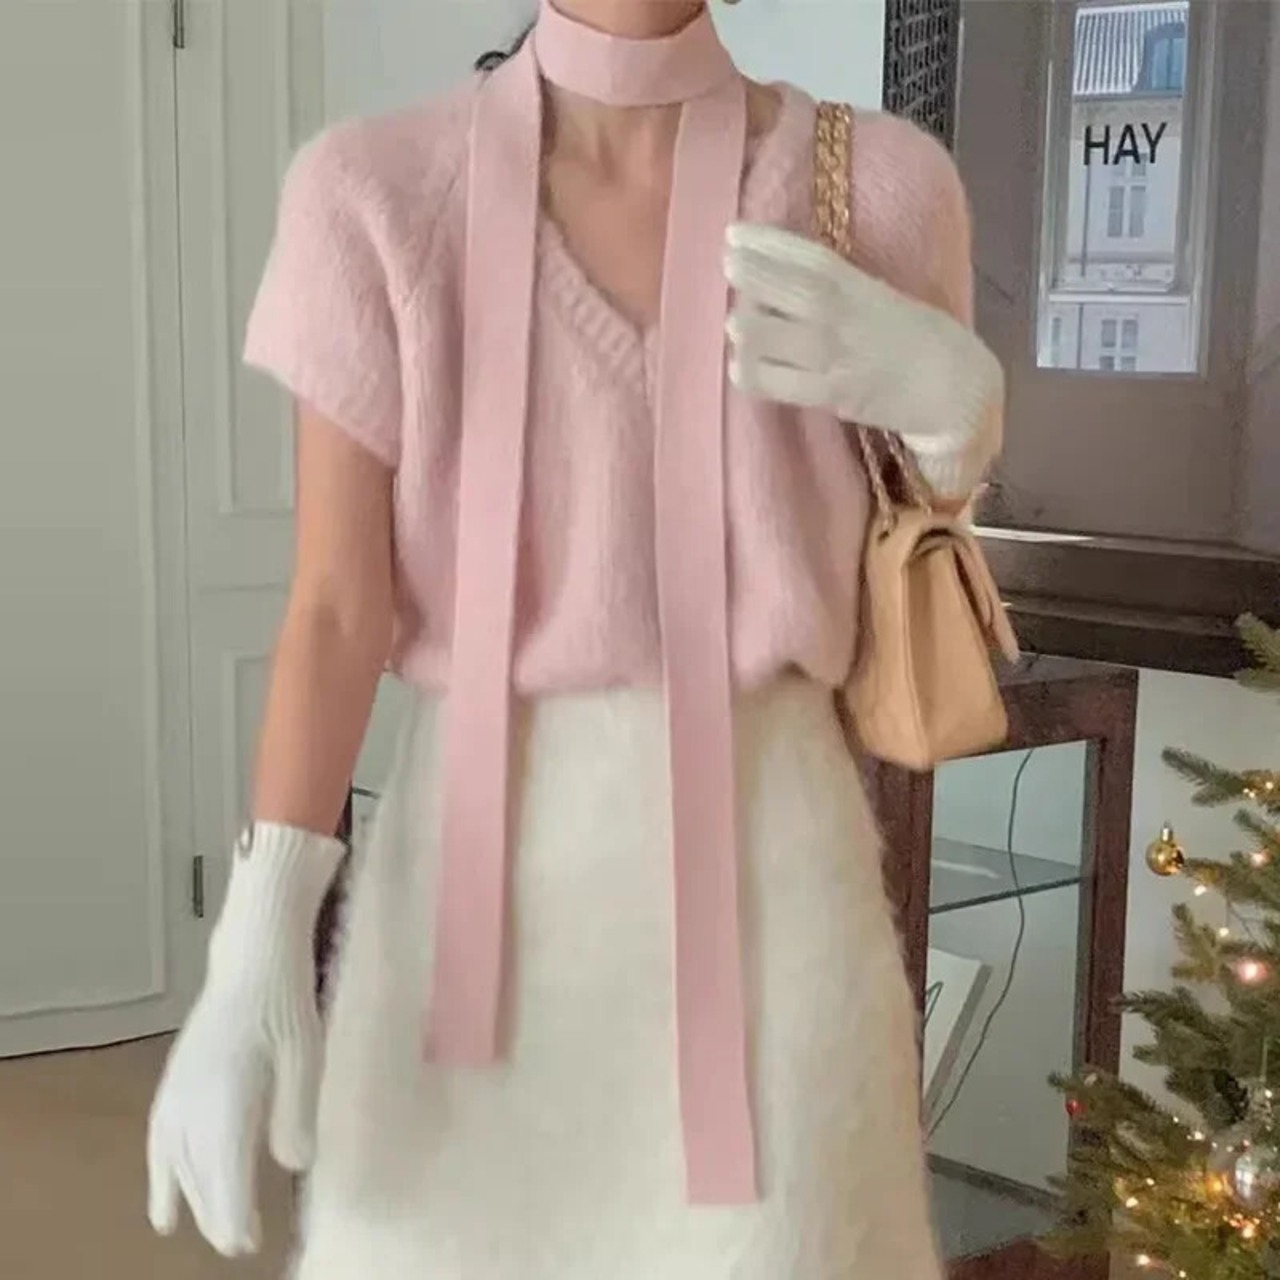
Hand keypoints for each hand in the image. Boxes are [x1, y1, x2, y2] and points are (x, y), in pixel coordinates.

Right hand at [147, 823, 344, 1255]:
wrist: (253, 948)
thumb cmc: (287, 996)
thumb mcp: (305, 1055)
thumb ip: (296, 1113)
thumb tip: (294, 1166)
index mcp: (227, 1097)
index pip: (224, 1173)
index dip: (234, 1213)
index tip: (247, 1243)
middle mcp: (194, 1098)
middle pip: (197, 1169)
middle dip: (213, 1209)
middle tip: (235, 1243)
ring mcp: (180, 1082)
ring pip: (173, 1153)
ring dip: (182, 1190)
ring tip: (178, 1223)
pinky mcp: (178, 1069)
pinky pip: (161, 1129)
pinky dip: (160, 1160)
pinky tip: (164, 1171)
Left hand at [723, 222, 1001, 497]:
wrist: (952, 386)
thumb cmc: (915, 336)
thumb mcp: (879, 295)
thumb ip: (838, 286)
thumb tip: (783, 279)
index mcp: (857, 285)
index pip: (805, 256)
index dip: (766, 242)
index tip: (733, 232)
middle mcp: (840, 315)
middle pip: (781, 288)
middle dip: (749, 274)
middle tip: (729, 266)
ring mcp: (831, 355)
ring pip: (767, 336)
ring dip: (744, 325)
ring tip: (737, 323)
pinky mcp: (829, 394)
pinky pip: (774, 383)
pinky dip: (750, 372)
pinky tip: (740, 365)